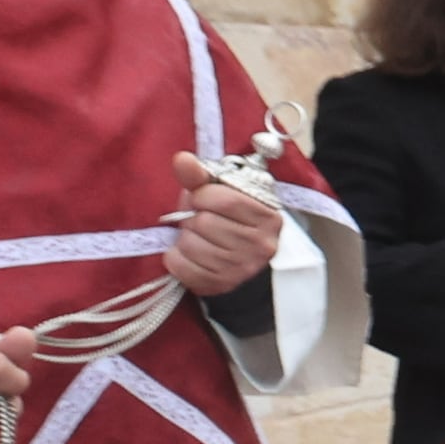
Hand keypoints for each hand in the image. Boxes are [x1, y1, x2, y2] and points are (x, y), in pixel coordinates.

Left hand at [164, 155, 283, 295]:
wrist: (235, 256)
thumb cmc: (226, 218)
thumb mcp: (218, 191)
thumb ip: (199, 175)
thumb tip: (182, 159)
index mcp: (267, 216)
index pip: (225, 199)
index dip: (202, 195)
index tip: (202, 199)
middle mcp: (262, 244)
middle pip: (205, 223)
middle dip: (193, 218)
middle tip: (200, 221)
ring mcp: (244, 268)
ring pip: (192, 245)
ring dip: (185, 239)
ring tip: (196, 238)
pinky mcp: (223, 285)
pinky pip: (183, 267)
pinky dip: (176, 259)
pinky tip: (187, 254)